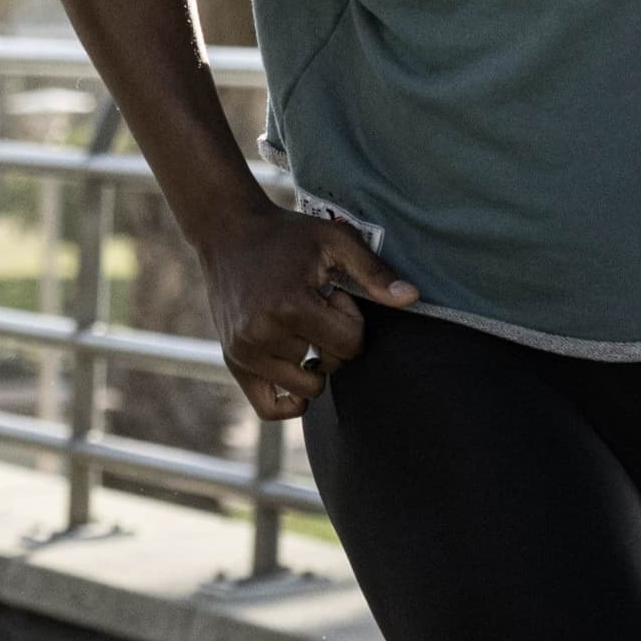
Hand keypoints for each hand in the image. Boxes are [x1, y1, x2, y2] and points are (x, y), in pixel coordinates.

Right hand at [194, 202, 416, 421]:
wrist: (227, 232)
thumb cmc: (286, 235)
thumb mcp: (335, 240)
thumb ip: (374, 271)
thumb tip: (412, 297)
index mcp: (290, 306)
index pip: (349, 344)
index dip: (349, 318)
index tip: (331, 293)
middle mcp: (262, 335)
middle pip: (328, 366)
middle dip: (330, 339)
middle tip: (311, 305)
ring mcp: (244, 352)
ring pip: (305, 388)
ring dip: (311, 363)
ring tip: (298, 327)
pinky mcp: (233, 361)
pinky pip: (269, 408)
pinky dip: (290, 400)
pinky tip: (297, 371)